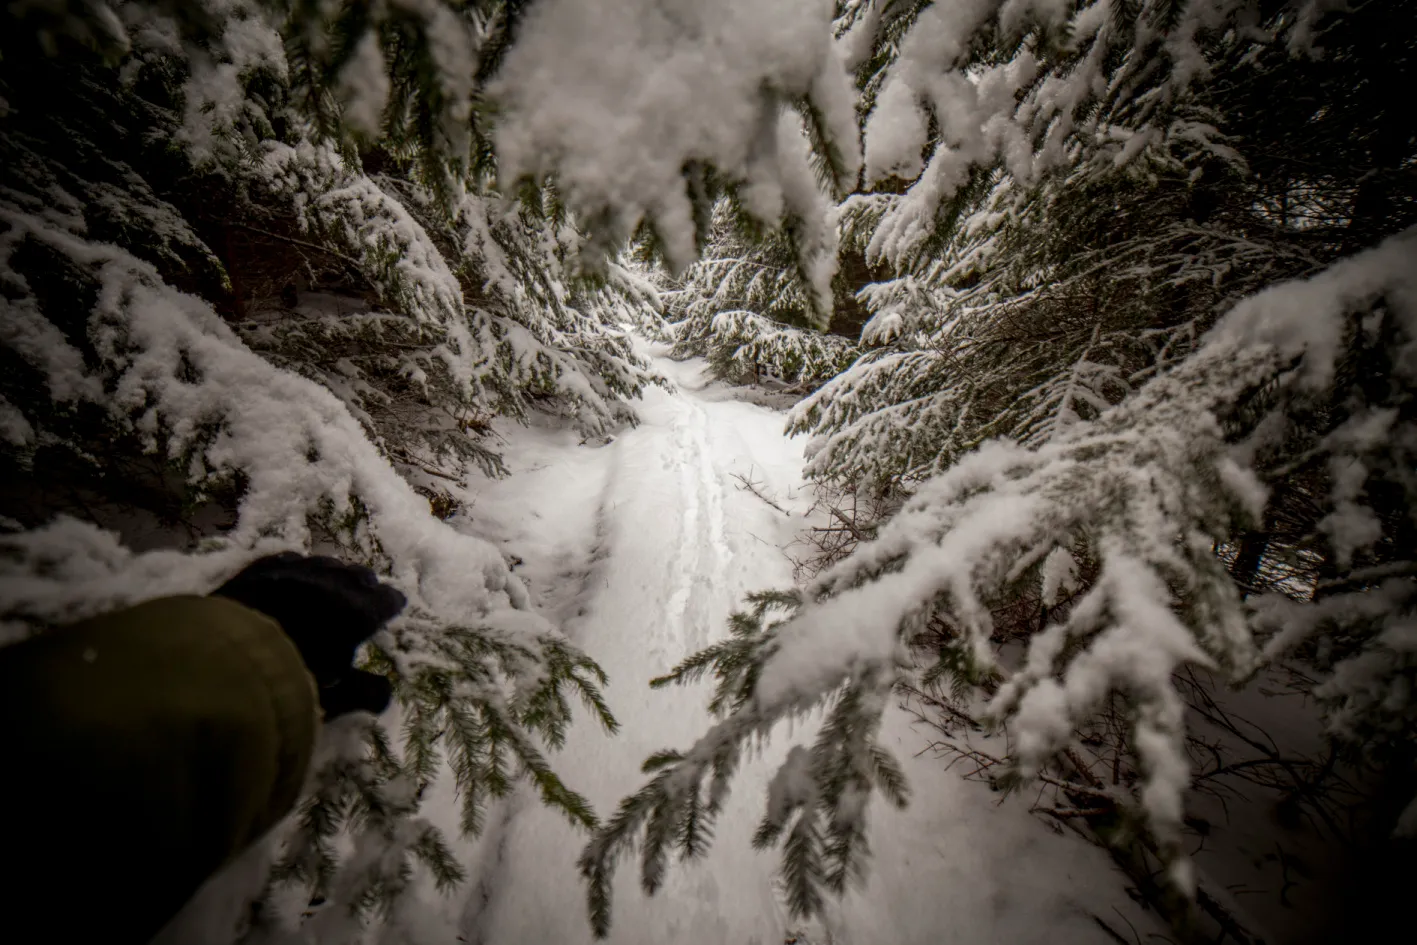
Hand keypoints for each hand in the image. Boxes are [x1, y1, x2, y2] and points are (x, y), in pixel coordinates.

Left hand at [213, 553, 405, 717]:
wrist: (225, 662)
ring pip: (324, 564)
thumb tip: (385, 693)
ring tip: (328, 585)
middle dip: (364, 585)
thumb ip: (365, 693)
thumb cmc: (290, 681)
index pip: (386, 599)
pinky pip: (288, 559)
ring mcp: (294, 571)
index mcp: (356, 612)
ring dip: (332, 574)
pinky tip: (292, 573)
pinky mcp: (261, 568)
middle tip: (363, 596)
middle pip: (358, 575)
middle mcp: (331, 584)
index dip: (390, 604)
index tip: (391, 608)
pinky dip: (297, 567)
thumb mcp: (335, 698)